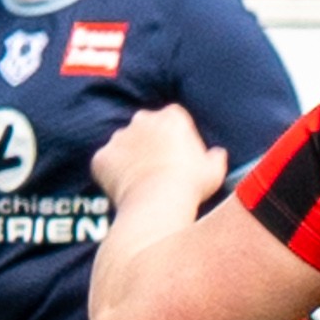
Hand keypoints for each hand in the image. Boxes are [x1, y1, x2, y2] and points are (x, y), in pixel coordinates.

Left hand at [91, 104, 222, 207]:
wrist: (157, 202)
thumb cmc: (190, 185)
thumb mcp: (215, 170)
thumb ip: (215, 157)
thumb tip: (217, 154)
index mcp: (172, 116)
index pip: (173, 118)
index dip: (176, 136)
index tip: (180, 154)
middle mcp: (142, 119)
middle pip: (145, 126)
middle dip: (149, 141)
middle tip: (159, 167)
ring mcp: (119, 137)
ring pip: (123, 144)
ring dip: (129, 157)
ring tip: (141, 182)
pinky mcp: (102, 156)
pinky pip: (105, 163)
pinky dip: (111, 173)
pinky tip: (123, 190)